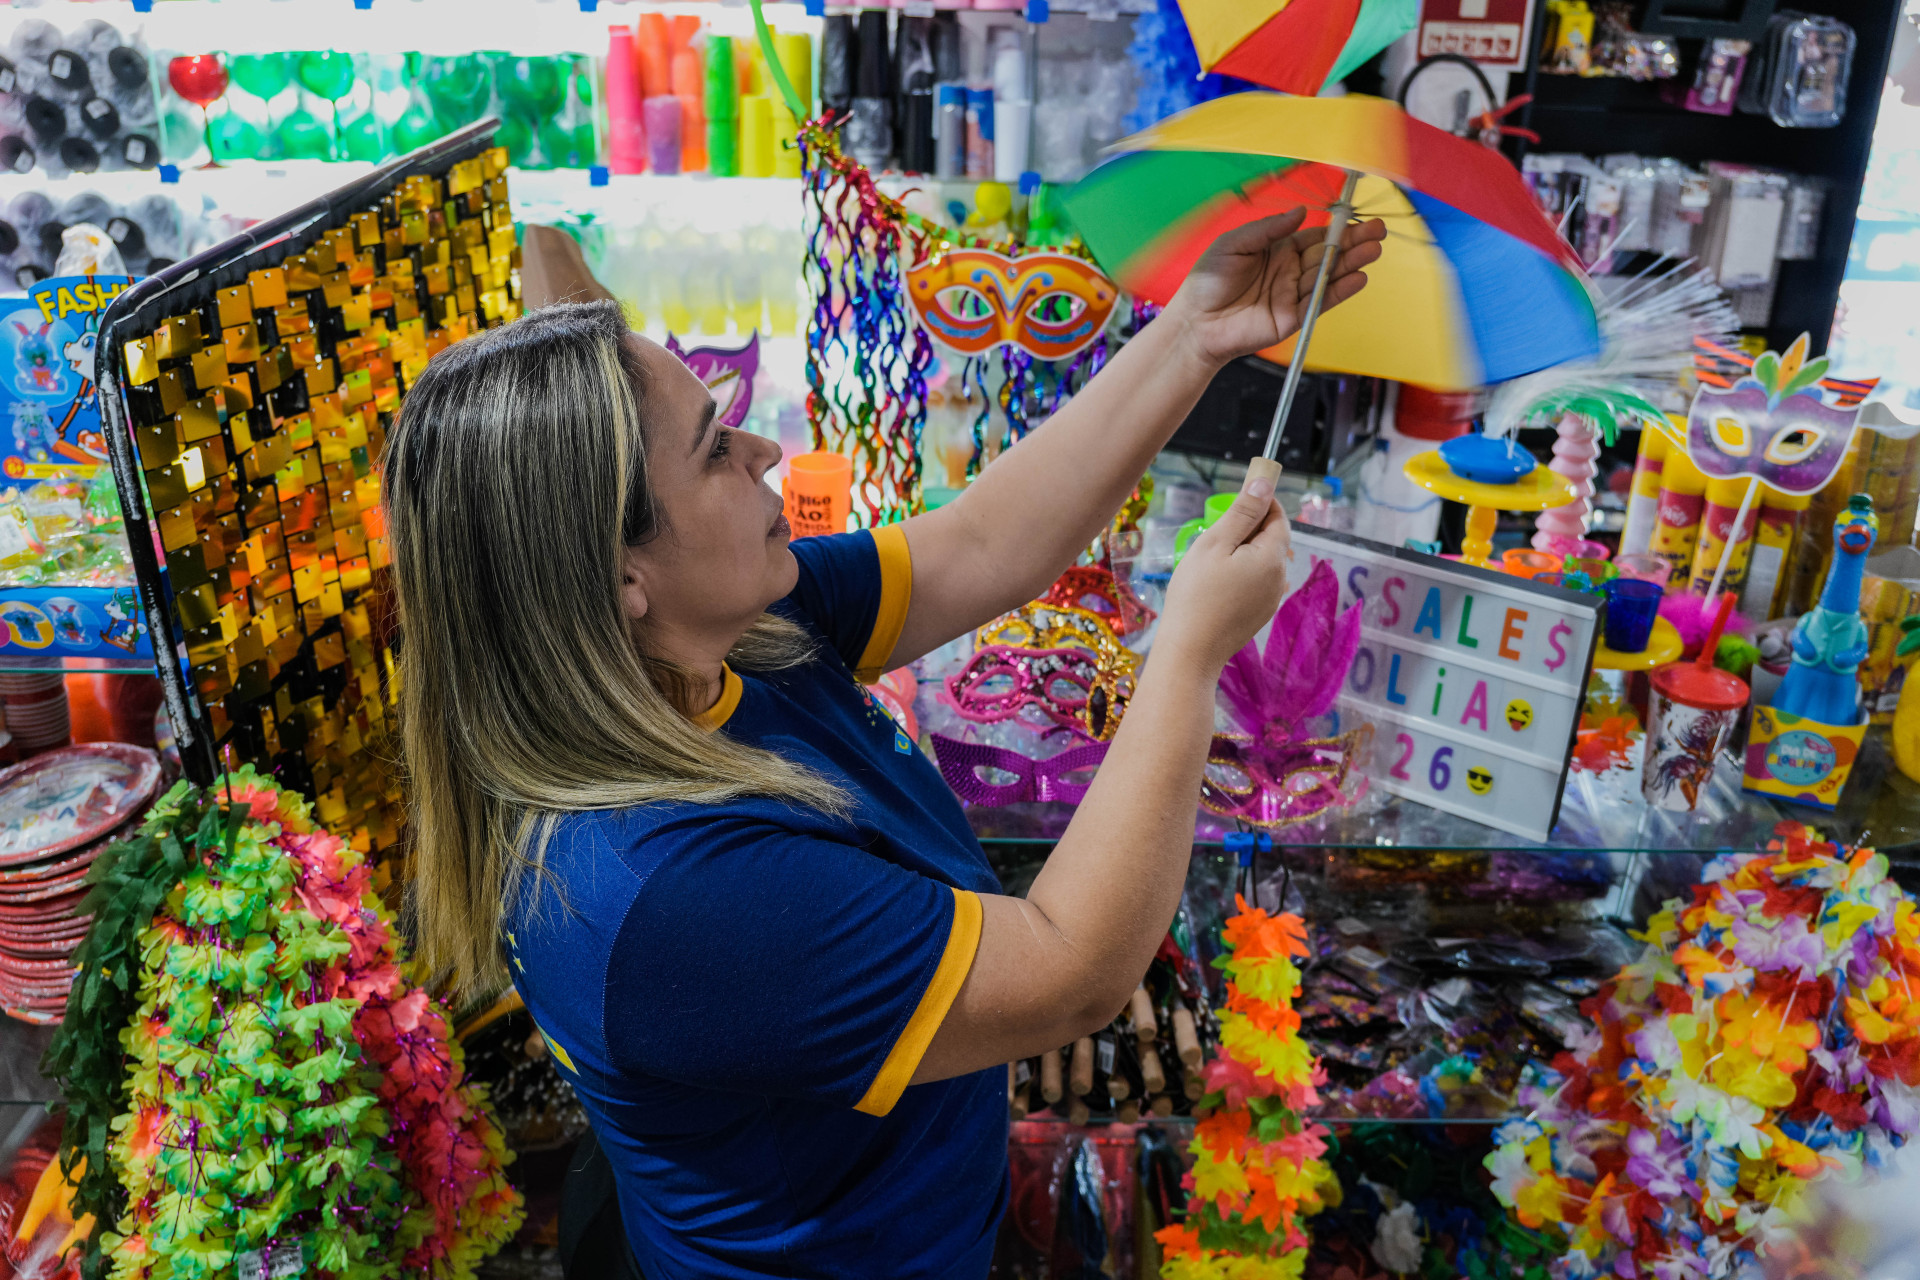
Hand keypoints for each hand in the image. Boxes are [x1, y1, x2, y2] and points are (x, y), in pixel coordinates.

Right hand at [1155, 469, 1290, 673]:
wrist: (1190, 651)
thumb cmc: (1196, 594)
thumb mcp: (1215, 544)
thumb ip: (1242, 512)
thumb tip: (1264, 483)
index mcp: (1272, 557)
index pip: (1278, 517)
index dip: (1263, 501)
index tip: (1241, 494)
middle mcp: (1279, 578)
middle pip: (1272, 539)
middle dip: (1249, 528)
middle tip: (1215, 531)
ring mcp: (1271, 599)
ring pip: (1262, 562)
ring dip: (1243, 551)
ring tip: (1210, 561)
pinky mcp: (1259, 615)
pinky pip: (1255, 583)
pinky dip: (1241, 573)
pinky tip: (1215, 583)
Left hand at [1165, 209, 1386, 369]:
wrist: (1195, 322)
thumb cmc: (1207, 281)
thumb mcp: (1234, 243)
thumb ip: (1268, 228)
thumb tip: (1300, 213)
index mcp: (1277, 250)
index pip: (1314, 237)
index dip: (1335, 229)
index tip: (1356, 219)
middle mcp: (1289, 271)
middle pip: (1328, 255)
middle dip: (1353, 243)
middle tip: (1378, 231)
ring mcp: (1292, 295)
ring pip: (1328, 276)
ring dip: (1351, 264)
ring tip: (1374, 250)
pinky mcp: (1292, 318)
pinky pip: (1320, 302)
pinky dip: (1339, 290)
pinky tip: (1358, 278)